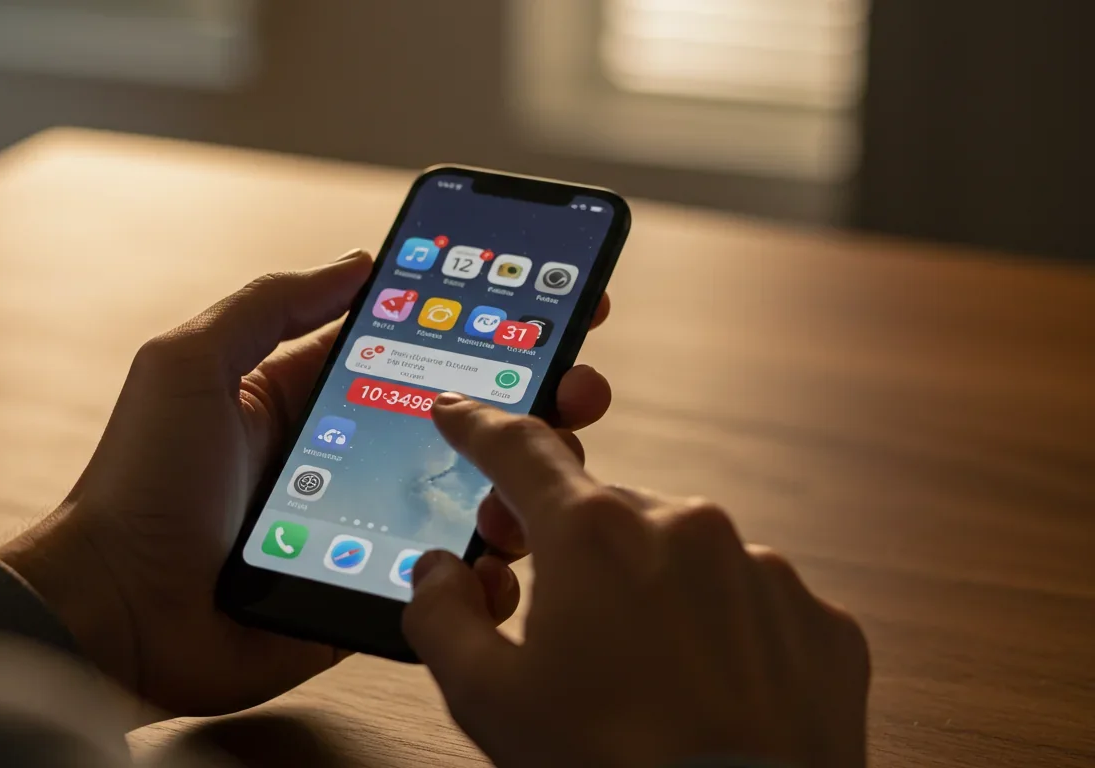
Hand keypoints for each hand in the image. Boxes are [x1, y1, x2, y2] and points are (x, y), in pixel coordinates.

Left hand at [0, 250, 614, 716]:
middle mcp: (351, 457)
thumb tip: (359, 260)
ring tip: (549, 475)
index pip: (419, 351)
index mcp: (312, 395)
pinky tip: (505, 555)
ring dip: (524, 483)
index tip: (558, 304)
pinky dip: (487, 571)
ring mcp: (367, 527)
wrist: (117, 610)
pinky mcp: (372, 593)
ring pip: (471, 499)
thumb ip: (272, 305)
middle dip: (534, 400)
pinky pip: (447, 582)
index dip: (487, 329)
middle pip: (464, 422)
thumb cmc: (139, 481)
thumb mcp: (191, 362)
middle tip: (578, 389)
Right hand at [404, 395, 870, 767]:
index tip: (460, 415)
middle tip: (551, 612)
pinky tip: (704, 694)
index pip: (520, 450)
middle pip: (602, 511)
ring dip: (650, 593)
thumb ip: (444, 615)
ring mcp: (762, 571)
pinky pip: (752, 605)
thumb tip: (443, 573)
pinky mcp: (821, 622)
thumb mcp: (487, 699)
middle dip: (570, 547)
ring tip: (640, 679)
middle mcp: (685, 527)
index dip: (479, 428)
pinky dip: (722, 634)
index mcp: (594, 533)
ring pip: (682, 557)